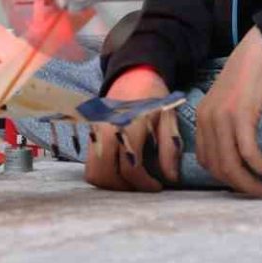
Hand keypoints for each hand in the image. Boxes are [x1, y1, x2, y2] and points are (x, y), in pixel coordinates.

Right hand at [83, 66, 181, 191]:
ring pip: (94, 171)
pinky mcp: (89, 135)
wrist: (132, 75)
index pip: (130, 166)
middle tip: (142, 185)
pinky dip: (104, 173)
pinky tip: (121, 170)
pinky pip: (90, 163)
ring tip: (132, 180)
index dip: (144, 183)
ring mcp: (94, 132)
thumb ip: (169, 148)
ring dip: (112, 183)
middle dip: (125, 187)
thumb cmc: (153, 96)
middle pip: (105, 174)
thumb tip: (171, 178)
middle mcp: (106, 130)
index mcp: (128, 124)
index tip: (157, 186)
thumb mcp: (168, 118)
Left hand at [196, 27, 261, 196]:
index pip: (205, 160)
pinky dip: (259, 166)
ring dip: (249, 181)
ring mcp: (222, 118)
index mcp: (202, 119)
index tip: (242, 182)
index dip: (224, 177)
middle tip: (257, 192)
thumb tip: (234, 154)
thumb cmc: (251, 77)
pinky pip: (248, 152)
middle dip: (238, 185)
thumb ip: (226, 126)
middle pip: (218, 166)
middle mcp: (207, 120)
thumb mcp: (230, 104)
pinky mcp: (240, 115)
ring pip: (231, 164)